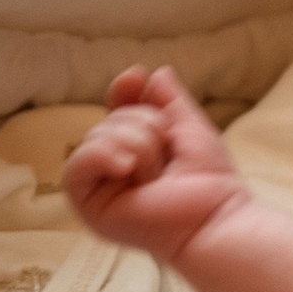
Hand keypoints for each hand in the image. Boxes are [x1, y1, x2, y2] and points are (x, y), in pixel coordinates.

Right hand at [62, 66, 250, 261]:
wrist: (215, 218)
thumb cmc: (210, 182)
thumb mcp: (190, 129)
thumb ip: (170, 102)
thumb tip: (155, 73)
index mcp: (135, 153)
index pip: (117, 113)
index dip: (123, 94)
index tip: (136, 77)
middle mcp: (113, 170)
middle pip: (108, 122)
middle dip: (145, 128)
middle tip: (168, 158)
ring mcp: (99, 189)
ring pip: (95, 138)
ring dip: (136, 145)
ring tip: (157, 172)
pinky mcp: (88, 206)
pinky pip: (77, 165)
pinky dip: (103, 157)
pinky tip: (127, 167)